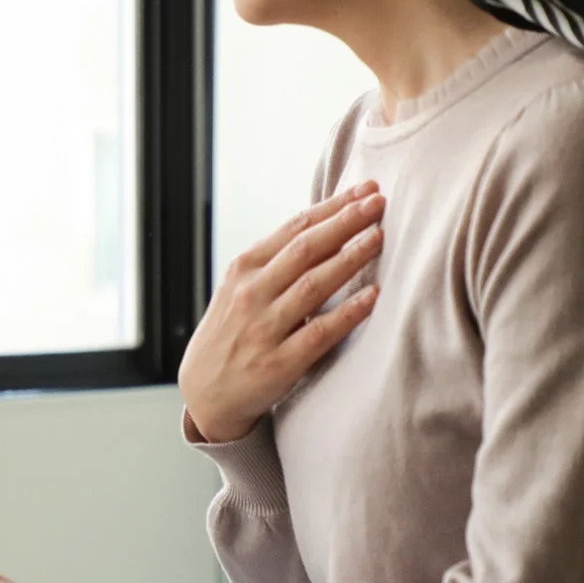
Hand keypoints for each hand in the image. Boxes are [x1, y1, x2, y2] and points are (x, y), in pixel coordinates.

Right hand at [178, 180, 385, 443]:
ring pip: (313, 285)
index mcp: (244, 269)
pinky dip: (348, 313)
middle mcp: (251, 294)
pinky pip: (320, 333)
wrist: (204, 393)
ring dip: (349, 258)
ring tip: (378, 237)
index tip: (365, 190)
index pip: (294, 228)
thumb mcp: (240, 289)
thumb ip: (276, 262)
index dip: (332, 207)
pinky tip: (374, 296)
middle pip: (305, 249)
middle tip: (379, 202)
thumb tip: (328, 227)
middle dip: (345, 222)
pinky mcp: (279, 363)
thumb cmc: (232, 334)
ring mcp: (264, 328)